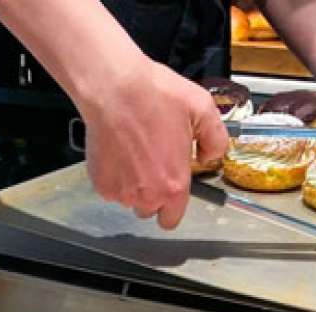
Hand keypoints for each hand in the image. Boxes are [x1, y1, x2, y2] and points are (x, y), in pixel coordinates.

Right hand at [79, 61, 227, 229]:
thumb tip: (209, 155)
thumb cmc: (155, 96)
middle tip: (152, 162)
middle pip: (148, 210)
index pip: (172, 220)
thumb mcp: (202, 109)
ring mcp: (120, 191)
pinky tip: (118, 150)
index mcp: (174, 185)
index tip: (170, 190)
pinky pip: (110, 188)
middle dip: (151, 193)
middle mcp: (147, 195)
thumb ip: (215, 139)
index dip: (171, 207)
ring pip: (128, 198)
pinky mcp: (100, 182)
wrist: (114, 87)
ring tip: (134, 151)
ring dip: (132, 184)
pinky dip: (114, 175)